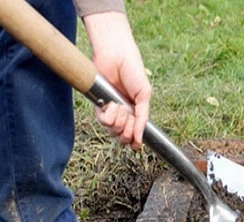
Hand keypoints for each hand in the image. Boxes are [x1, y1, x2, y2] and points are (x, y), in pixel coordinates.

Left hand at [83, 12, 151, 149]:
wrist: (117, 56)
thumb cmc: (133, 71)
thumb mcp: (144, 96)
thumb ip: (143, 118)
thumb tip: (140, 139)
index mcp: (137, 112)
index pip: (134, 135)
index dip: (135, 141)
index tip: (137, 144)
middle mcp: (124, 113)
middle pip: (123, 137)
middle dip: (127, 132)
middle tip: (130, 119)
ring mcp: (111, 110)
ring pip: (113, 131)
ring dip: (119, 121)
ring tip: (121, 106)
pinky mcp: (99, 105)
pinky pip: (103, 121)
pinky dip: (109, 115)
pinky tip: (113, 105)